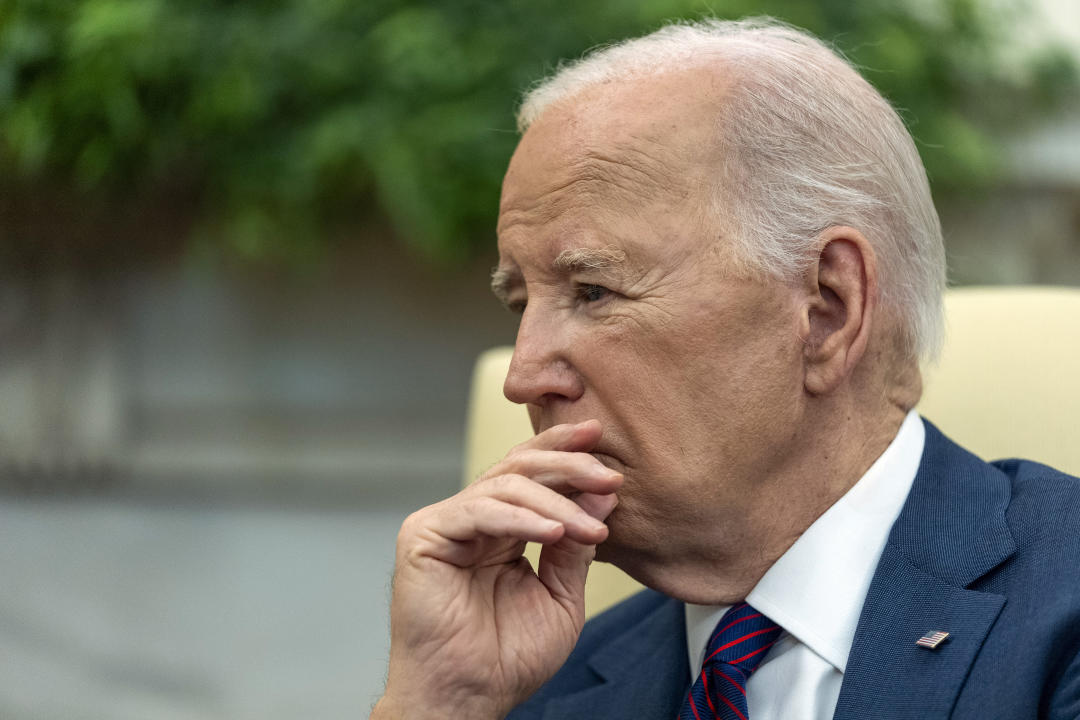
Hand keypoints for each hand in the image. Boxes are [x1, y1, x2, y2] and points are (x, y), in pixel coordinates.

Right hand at [372, 420, 622, 719]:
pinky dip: (522, 517)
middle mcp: (471, 518)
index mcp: (499, 528)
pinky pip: (480, 510)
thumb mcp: (560, 595)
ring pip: (504, 483)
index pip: (529, 473)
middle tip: (608, 474)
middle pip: (519, 466)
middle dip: (568, 465)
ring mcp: (446, 523)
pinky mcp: (424, 535)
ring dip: (556, 499)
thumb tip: (602, 495)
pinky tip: (554, 531)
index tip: (600, 437)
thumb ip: (575, 547)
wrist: (470, 697)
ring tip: (591, 525)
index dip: (562, 450)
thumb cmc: (508, 658)